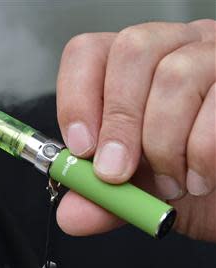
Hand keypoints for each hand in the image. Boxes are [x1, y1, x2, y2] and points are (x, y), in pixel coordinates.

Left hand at [55, 20, 215, 241]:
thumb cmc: (187, 177)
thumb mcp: (137, 190)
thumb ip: (102, 198)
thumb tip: (69, 215)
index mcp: (133, 69)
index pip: (88, 52)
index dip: (76, 98)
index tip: (80, 148)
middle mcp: (174, 49)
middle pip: (132, 50)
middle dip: (117, 121)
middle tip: (115, 172)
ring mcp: (215, 57)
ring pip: (175, 75)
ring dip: (161, 143)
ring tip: (167, 184)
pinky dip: (199, 154)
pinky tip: (197, 180)